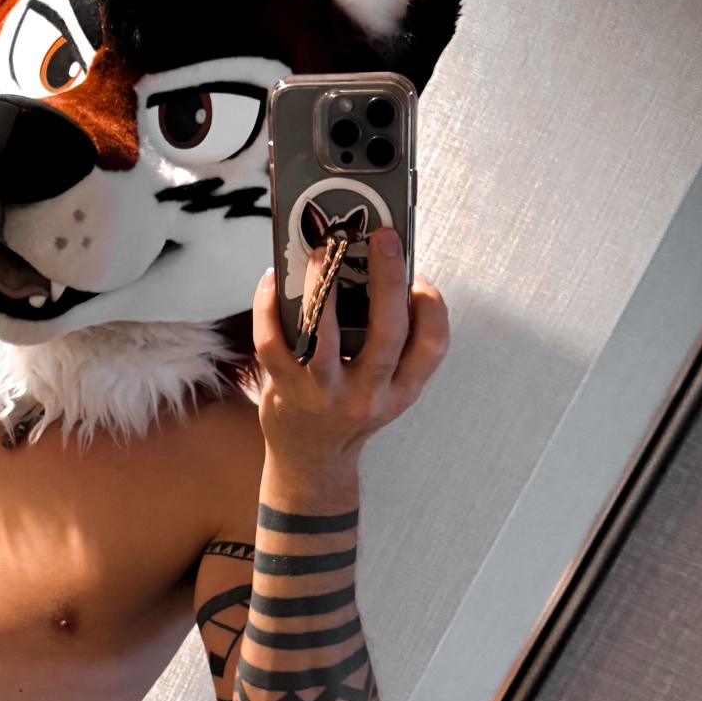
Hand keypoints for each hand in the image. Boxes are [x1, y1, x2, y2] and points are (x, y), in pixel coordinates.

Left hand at [253, 228, 448, 504]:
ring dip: (325, 288)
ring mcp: (324, 394)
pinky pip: (273, 343)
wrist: (311, 462)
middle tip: (383, 237)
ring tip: (324, 250)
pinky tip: (273, 279)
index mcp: (401, 390)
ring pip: (326, 336)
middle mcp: (368, 394)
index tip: (420, 278)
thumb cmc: (352, 410)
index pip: (432, 346)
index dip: (432, 307)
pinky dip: (269, 307)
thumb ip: (392, 342)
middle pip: (387, 334)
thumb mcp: (387, 387)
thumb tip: (379, 271)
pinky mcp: (285, 391)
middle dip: (388, 281)